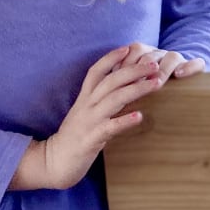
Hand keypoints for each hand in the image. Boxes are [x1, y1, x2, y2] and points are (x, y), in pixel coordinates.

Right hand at [10, 45, 163, 190]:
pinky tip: (140, 116)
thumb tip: (122, 89)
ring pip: (114, 99)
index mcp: (84, 98)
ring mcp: (89, 121)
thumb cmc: (75, 137)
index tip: (129, 47)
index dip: (111, 58)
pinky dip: (124, 121)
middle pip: (111, 81)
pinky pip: (109, 128)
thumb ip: (100, 101)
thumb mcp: (85, 114)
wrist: (53, 162)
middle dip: (133, 69)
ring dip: (136, 88)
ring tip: (156, 83)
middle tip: (154, 63)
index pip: (96, 71)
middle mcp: (87, 106)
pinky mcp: (91, 139)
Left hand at [113, 41, 207, 86]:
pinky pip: (196, 64)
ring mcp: (178, 62)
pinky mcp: (194, 69)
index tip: (116, 75)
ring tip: (158, 82)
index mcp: (144, 57)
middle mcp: (161, 56)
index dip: (125, 61)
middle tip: (135, 85)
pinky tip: (181, 75)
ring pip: (172, 57)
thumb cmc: (145, 95)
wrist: (178, 94)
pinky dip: (190, 67)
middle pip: (151, 54)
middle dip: (142, 68)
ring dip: (163, 68)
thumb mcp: (131, 88)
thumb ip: (120, 84)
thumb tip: (99, 91)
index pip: (133, 50)